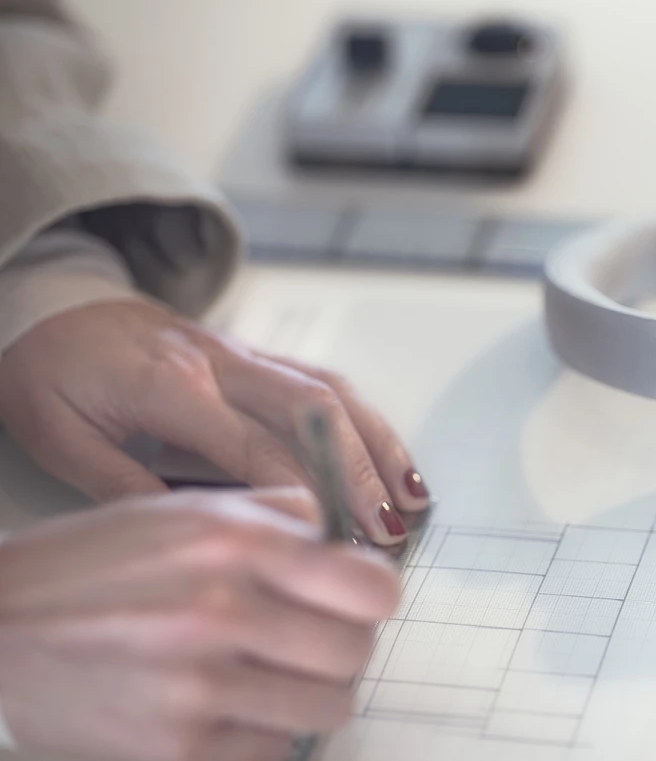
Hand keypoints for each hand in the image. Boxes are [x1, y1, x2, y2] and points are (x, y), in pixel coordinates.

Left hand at [0, 299, 428, 544]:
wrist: (52, 305)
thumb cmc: (52, 371)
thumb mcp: (59, 436)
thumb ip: (124, 485)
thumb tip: (194, 533)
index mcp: (169, 384)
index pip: (252, 443)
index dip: (297, 492)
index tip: (328, 541)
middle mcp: (221, 362)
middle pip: (312, 411)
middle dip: (360, 471)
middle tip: (388, 528)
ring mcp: (246, 355)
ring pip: (332, 392)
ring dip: (379, 444)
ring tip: (412, 498)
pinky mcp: (258, 358)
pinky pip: (326, 384)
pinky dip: (367, 422)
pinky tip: (393, 460)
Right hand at [0, 486, 399, 760]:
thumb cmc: (88, 568)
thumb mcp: (179, 513)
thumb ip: (272, 515)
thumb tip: (344, 534)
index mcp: (233, 543)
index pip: (369, 585)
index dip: (370, 596)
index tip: (354, 601)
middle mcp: (220, 610)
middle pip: (355, 652)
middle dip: (339, 648)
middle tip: (306, 642)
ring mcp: (198, 686)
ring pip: (328, 707)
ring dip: (305, 695)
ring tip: (263, 675)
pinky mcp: (176, 748)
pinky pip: (272, 750)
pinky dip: (258, 733)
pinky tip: (220, 706)